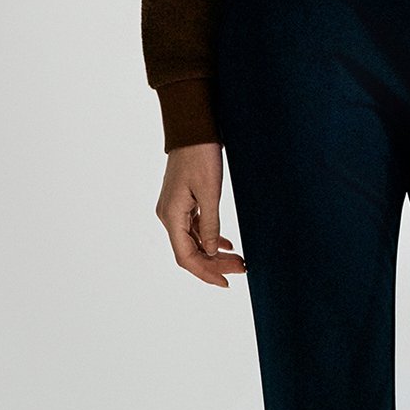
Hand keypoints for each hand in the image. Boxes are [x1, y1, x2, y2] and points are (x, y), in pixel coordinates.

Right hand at [155, 141, 246, 287]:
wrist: (192, 127)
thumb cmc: (201, 155)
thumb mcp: (210, 191)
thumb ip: (211, 225)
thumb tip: (213, 252)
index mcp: (171, 216)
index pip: (186, 257)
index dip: (206, 272)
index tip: (226, 282)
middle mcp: (168, 215)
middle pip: (190, 251)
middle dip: (214, 264)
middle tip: (240, 269)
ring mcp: (174, 208)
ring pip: (193, 240)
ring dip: (214, 251)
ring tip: (238, 259)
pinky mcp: (182, 200)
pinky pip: (194, 227)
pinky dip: (210, 237)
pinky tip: (226, 243)